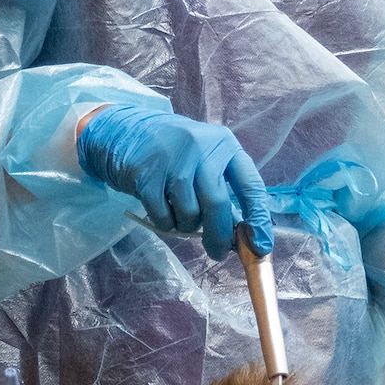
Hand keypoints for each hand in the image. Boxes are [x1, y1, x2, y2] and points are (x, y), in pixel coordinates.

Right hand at [77, 102, 272, 259]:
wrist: (124, 131)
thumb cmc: (174, 153)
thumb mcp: (204, 160)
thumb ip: (223, 190)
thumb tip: (241, 234)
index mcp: (224, 144)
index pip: (250, 185)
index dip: (258, 219)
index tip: (260, 246)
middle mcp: (201, 147)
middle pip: (217, 203)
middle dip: (219, 235)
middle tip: (217, 253)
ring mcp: (172, 159)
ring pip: (190, 213)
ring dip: (187, 226)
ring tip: (179, 214)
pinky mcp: (146, 174)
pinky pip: (164, 216)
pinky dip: (166, 224)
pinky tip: (162, 211)